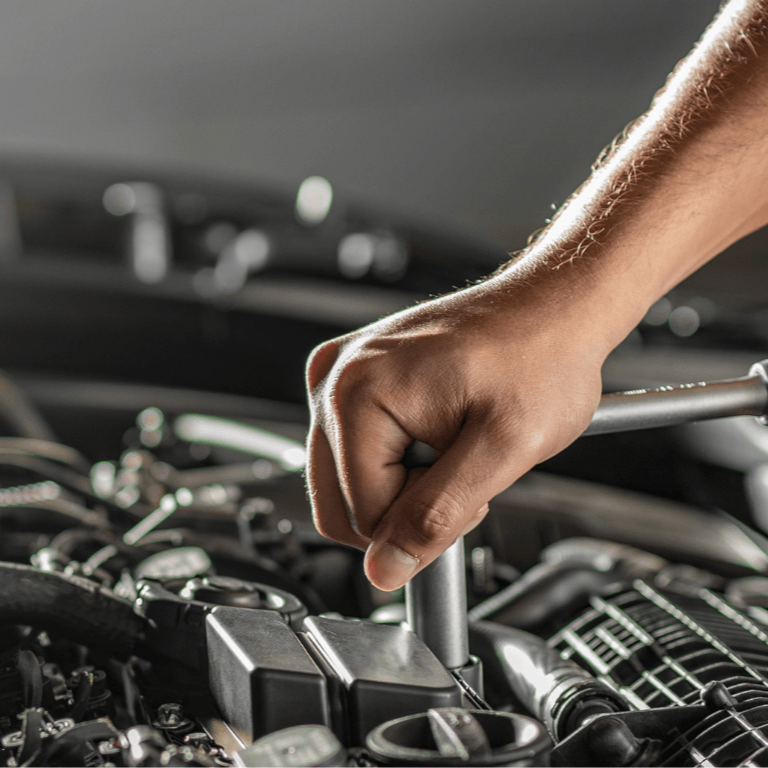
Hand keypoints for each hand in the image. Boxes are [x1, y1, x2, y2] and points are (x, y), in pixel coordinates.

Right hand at [306, 271, 610, 590]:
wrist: (553, 310)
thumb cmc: (541, 358)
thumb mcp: (502, 450)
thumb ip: (437, 515)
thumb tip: (384, 569)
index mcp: (356, 393)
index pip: (363, 515)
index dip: (423, 518)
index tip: (468, 484)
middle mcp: (334, 378)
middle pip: (341, 503)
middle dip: (406, 504)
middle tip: (462, 468)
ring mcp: (341, 374)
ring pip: (348, 482)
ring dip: (404, 482)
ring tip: (453, 444)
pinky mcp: (356, 376)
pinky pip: (357, 451)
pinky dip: (398, 458)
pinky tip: (437, 430)